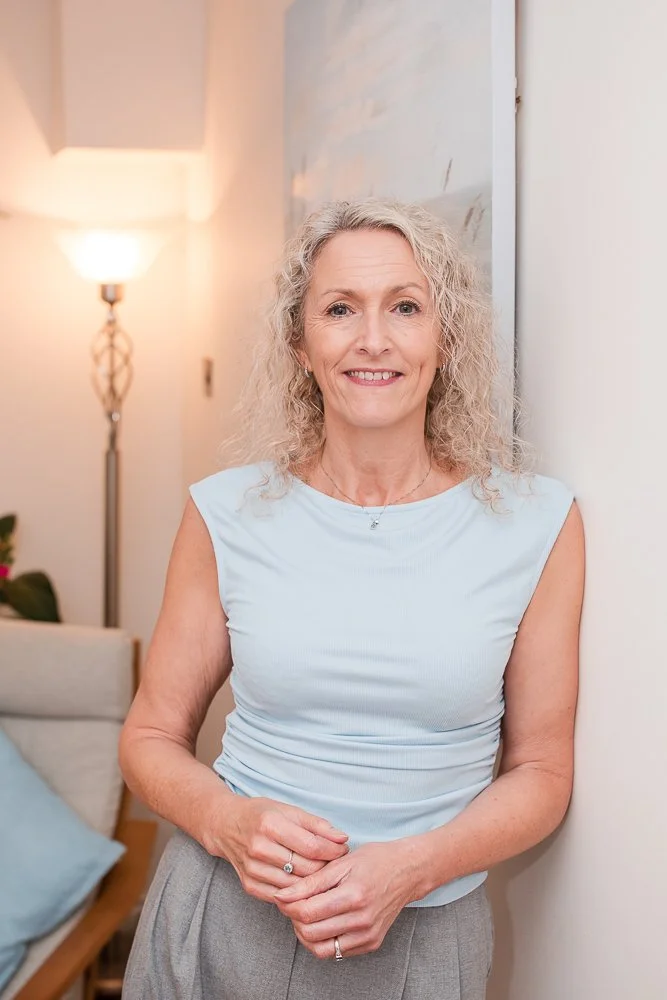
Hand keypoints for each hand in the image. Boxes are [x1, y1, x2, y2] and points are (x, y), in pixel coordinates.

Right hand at [209, 795, 348, 903]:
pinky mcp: (249, 886)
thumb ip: (317, 825)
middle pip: (306, 868)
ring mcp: (252, 869)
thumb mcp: (289, 810)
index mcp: (270, 825)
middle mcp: (259, 848)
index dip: (333, 851)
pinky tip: (304, 883)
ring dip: (314, 882)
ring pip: (296, 885)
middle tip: (335, 862)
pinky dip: (297, 892)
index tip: (343, 850)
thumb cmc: (261, 815)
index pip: (312, 846)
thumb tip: (343, 839)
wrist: (225, 826)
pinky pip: (282, 896)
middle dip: (326, 866)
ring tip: (322, 872)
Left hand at [272, 840, 422, 959]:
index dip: (287, 905)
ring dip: (306, 934)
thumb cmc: (375, 861)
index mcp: (354, 895)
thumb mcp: (341, 863)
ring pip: (321, 949)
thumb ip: (311, 882)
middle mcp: (362, 920)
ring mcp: (368, 935)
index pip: (307, 912)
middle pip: (311, 932)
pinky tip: (323, 922)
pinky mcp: (372, 943)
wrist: (407, 871)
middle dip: (294, 919)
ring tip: (306, 916)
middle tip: (293, 904)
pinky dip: (324, 940)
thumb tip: (283, 895)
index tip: (282, 896)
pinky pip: (337, 952)